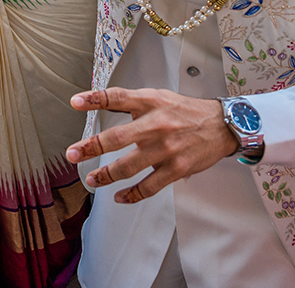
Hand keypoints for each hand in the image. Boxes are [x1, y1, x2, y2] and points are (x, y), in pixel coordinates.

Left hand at [65, 88, 237, 202]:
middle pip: (117, 136)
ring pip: (128, 166)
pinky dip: (131, 194)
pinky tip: (119, 196)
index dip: (95, 98)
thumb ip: (133, 102)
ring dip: (105, 175)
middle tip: (72, 154)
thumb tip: (101, 102)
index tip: (75, 102)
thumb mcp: (159, 97)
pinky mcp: (176, 169)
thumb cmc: (186, 111)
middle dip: (91, 147)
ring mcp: (166, 148)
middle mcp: (157, 124)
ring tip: (92, 179)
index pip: (118, 97)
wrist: (222, 125)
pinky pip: (148, 187)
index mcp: (151, 102)